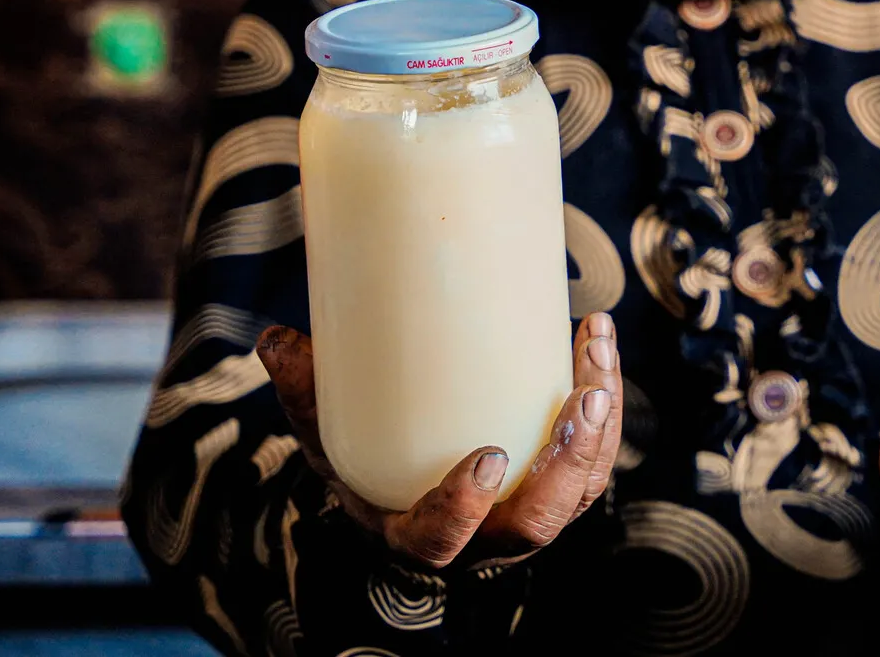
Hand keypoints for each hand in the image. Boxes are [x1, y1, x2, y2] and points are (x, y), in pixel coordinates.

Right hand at [255, 311, 622, 569]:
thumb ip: (306, 393)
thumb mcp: (328, 435)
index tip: (485, 456)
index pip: (442, 541)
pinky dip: (604, 397)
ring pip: (580, 488)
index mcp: (417, 533)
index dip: (464, 508)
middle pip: (537, 522)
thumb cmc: (364, 459)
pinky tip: (596, 338)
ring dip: (599, 422)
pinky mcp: (558, 481)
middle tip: (581, 397)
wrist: (407, 478)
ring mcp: (527, 512)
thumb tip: (275, 341)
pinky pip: (594, 454)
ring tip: (595, 349)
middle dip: (568, 461)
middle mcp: (482, 537)